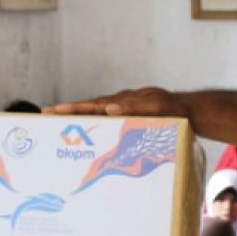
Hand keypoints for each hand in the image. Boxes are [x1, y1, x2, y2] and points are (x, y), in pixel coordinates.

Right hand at [47, 87, 187, 118]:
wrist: (190, 111)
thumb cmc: (175, 110)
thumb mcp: (158, 108)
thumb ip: (135, 107)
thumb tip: (109, 108)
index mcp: (122, 101)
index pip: (92, 105)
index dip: (72, 108)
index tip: (52, 110)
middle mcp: (120, 104)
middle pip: (89, 107)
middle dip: (68, 111)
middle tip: (46, 115)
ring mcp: (124, 110)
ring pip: (96, 114)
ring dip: (79, 119)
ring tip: (59, 124)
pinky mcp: (129, 118)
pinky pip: (108, 121)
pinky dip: (95, 125)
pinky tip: (89, 134)